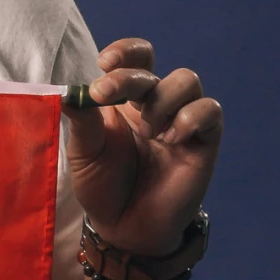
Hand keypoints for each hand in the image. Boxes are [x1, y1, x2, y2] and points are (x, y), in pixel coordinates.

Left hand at [63, 37, 222, 256]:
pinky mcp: (203, 140)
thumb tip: (69, 93)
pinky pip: (210, 110)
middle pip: (154, 68)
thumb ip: (82, 122)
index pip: (134, 58)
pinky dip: (191, 116)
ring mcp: (181, 120)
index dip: (125, 51)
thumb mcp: (85, 154)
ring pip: (187, 79)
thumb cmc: (103, 187)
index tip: (104, 63)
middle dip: (129, 76)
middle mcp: (154, 103)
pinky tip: (172, 138)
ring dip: (163, 98)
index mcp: (123, 99)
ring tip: (148, 131)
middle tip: (106, 95)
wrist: (125, 228)